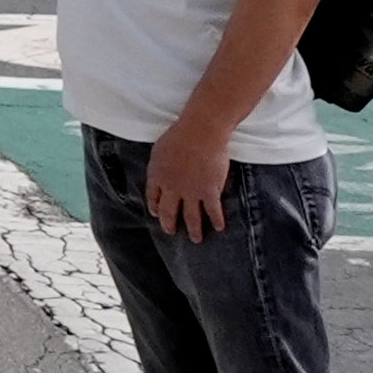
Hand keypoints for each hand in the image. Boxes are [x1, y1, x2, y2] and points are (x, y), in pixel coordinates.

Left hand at [145, 119, 232, 240]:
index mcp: (157, 176)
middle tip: (171, 231)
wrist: (200, 133)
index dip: (155, 207)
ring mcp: (191, 192)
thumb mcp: (160, 149)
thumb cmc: (179, 134)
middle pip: (169, 212)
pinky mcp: (209, 191)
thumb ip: (159, 163)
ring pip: (191, 218)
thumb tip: (159, 169)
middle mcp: (172, 189)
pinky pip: (213, 211)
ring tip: (196, 239)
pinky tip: (219, 228)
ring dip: (194, 230)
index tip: (157, 214)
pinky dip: (216, 220)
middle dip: (169, 224)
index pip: (153, 198)